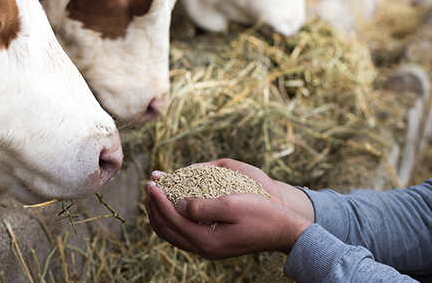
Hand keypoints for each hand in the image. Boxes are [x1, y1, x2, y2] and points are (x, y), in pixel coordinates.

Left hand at [146, 170, 312, 259]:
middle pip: (166, 230)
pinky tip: (174, 205)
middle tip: (149, 187)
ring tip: (156, 195)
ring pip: (173, 234)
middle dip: (154, 208)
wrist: (282, 230)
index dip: (159, 199)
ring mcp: (207, 249)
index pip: (172, 218)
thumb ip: (202, 206)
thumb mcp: (232, 204)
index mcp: (206, 241)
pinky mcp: (212, 244)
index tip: (152, 182)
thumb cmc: (260, 214)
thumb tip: (178, 205)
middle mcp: (203, 249)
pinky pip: (184, 234)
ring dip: (161, 214)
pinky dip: (173, 220)